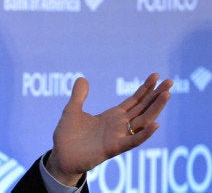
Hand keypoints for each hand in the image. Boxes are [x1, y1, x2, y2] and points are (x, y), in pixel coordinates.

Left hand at [45, 73, 171, 185]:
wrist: (61, 156)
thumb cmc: (68, 135)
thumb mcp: (72, 110)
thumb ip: (79, 95)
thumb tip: (82, 78)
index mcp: (112, 116)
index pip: (134, 101)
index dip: (145, 89)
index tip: (156, 75)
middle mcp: (119, 125)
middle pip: (143, 108)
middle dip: (156, 95)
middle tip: (170, 81)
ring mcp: (118, 136)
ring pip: (143, 121)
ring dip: (155, 109)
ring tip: (167, 95)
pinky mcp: (113, 148)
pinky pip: (132, 141)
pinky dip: (144, 134)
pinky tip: (155, 125)